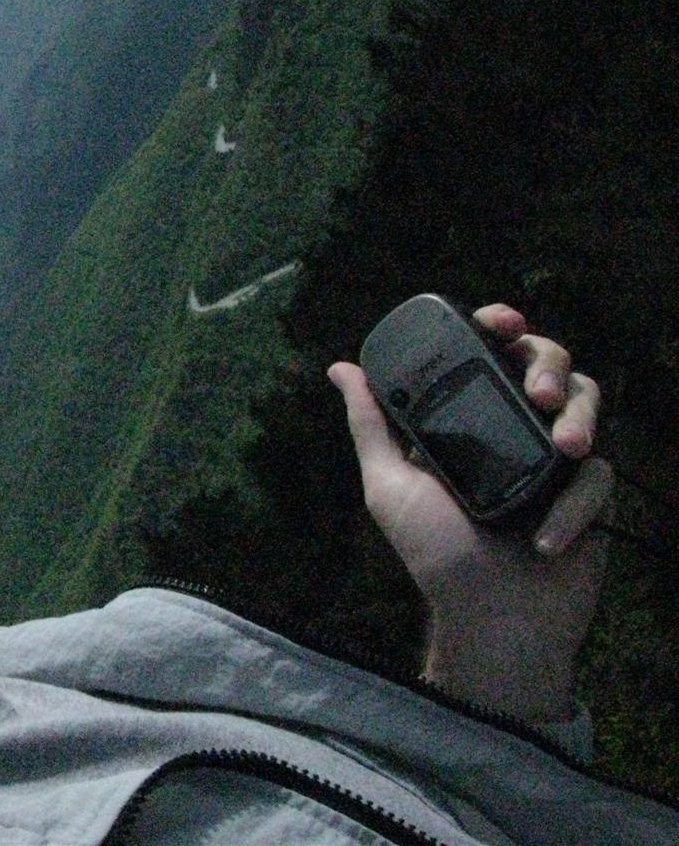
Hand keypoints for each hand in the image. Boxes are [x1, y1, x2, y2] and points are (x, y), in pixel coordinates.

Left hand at [327, 304, 611, 722]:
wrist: (492, 620)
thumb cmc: (436, 553)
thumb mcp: (390, 485)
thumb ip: (372, 425)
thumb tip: (341, 369)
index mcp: (467, 420)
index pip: (487, 355)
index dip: (498, 328)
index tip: (500, 321)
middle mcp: (513, 430)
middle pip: (547, 364)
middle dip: (549, 362)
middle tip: (539, 392)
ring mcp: (555, 459)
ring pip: (587, 401)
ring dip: (581, 413)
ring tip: (569, 444)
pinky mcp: (591, 495)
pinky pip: (600, 475)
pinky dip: (575, 504)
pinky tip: (546, 538)